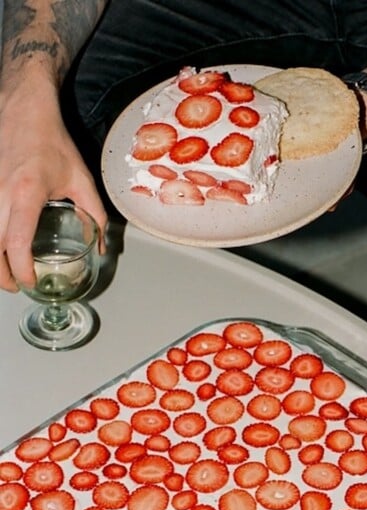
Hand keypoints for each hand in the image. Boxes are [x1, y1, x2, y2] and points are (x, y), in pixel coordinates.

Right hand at [0, 81, 107, 291]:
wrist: (22, 109)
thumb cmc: (52, 142)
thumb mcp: (81, 180)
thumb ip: (96, 215)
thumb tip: (101, 246)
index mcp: (26, 193)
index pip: (16, 240)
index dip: (21, 267)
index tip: (30, 281)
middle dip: (1, 273)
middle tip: (16, 286)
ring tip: (5, 274)